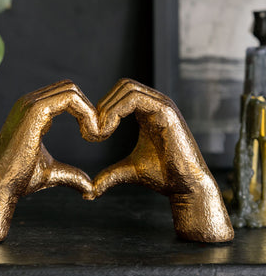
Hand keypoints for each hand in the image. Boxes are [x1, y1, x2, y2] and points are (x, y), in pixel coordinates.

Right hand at [0, 80, 98, 243]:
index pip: (66, 95)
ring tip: (93, 136)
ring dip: (90, 111)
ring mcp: (30, 103)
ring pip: (72, 90)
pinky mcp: (35, 110)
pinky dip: (87, 113)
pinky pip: (70, 98)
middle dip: (89, 108)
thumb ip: (71, 174)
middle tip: (96, 135)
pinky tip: (88, 135)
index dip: (85, 111)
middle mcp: (29, 102)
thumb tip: (90, 188)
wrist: (1, 187)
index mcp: (32, 111)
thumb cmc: (21, 180)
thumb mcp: (53, 172)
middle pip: (70, 88)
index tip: (93, 136)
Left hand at [94, 79, 233, 241]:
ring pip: (127, 88)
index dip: (102, 108)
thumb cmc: (162, 176)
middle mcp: (157, 104)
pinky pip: (135, 99)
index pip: (121, 92)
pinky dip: (116, 111)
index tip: (91, 133)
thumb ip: (110, 174)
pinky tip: (108, 131)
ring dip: (107, 109)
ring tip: (100, 133)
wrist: (185, 186)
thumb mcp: (128, 171)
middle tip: (93, 132)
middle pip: (123, 85)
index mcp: (148, 112)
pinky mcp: (166, 112)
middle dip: (103, 105)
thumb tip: (90, 191)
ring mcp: (163, 105)